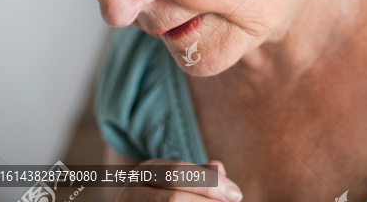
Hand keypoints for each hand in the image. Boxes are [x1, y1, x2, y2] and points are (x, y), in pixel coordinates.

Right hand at [117, 159, 242, 201]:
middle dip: (207, 199)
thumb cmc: (165, 195)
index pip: (179, 172)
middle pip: (173, 198)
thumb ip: (200, 174)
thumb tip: (219, 169)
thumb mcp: (180, 180)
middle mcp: (131, 191)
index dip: (210, 183)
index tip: (235, 194)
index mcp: (146, 171)